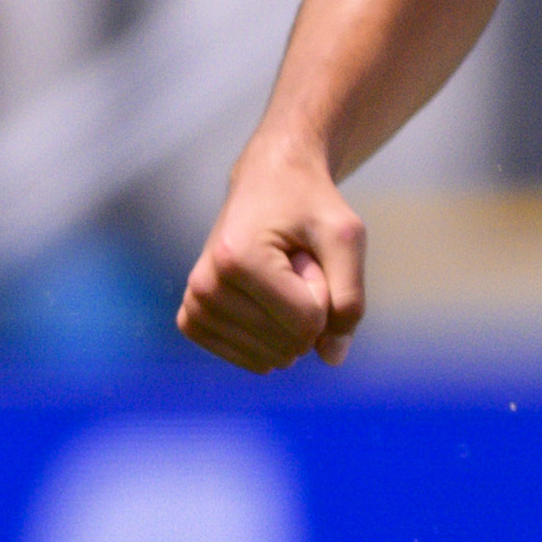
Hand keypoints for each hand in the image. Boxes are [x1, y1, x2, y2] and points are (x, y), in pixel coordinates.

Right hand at [177, 138, 365, 371]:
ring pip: (269, 356)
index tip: (310, 257)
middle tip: (293, 266)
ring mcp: (193, 305)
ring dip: (287, 323)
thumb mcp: (346, 238)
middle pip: (288, 344)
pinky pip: (244, 358)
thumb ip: (350, 298)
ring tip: (277, 278)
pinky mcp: (190, 319)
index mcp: (238, 260)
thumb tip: (333, 358)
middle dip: (308, 311)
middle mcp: (205, 285)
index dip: (326, 295)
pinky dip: (267, 340)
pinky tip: (261, 304)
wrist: (266, 184)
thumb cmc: (309, 206)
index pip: (307, 324)